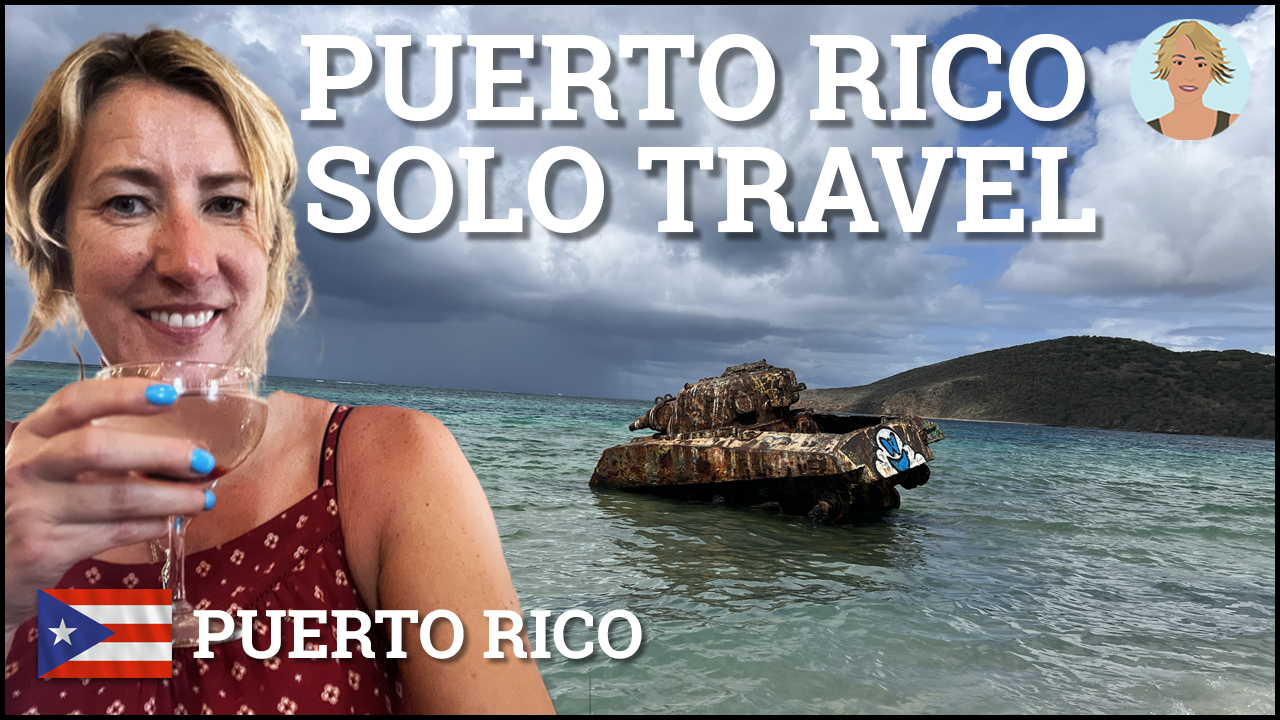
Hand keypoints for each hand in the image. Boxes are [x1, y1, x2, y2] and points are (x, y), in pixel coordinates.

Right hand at [5, 378, 213, 640]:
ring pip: (116, 498)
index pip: (75, 401)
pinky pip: (114, 533)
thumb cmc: (34, 503)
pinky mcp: (43, 549)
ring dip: (171, 498)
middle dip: (160, 453)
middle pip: (96, 448)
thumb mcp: (50, 465)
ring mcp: (32, 509)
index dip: (123, 394)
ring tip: (202, 498)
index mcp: (33, 435)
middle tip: (203, 460)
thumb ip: (98, 451)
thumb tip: (179, 451)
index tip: (169, 394)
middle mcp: (28, 467)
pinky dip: (152, 526)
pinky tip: (171, 522)